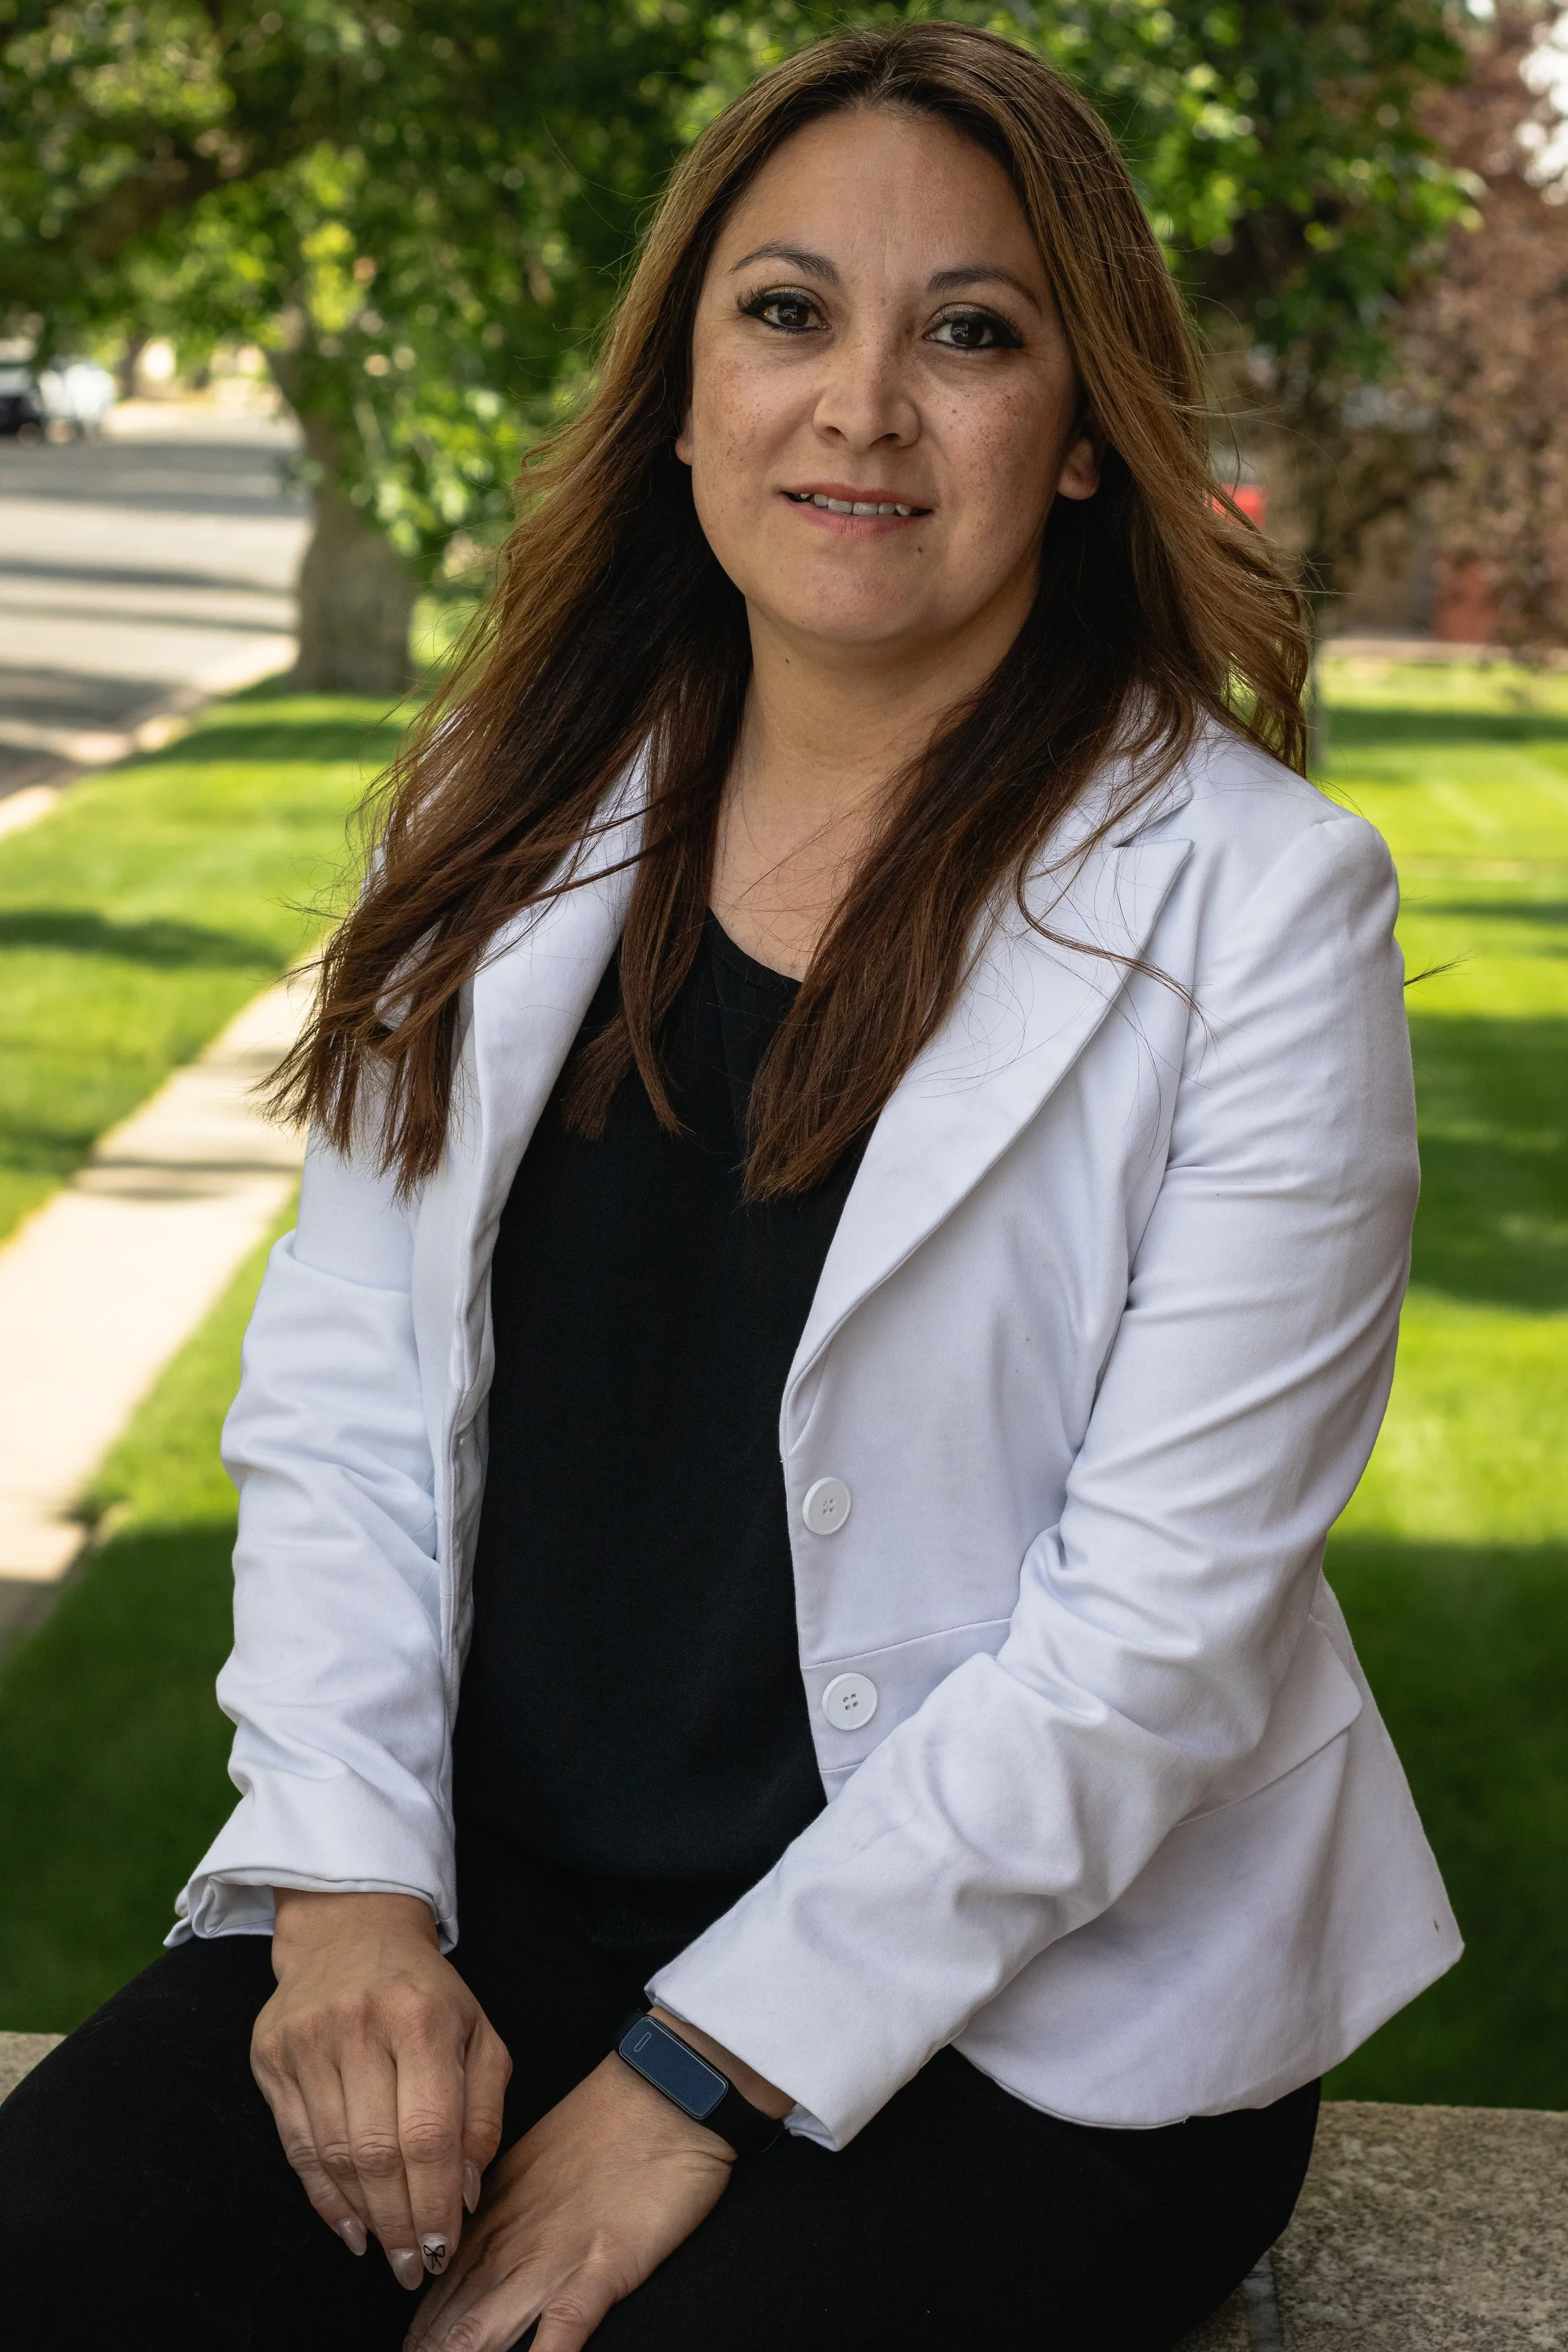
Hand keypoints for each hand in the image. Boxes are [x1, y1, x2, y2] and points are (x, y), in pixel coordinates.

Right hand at [252, 1888, 511, 2290]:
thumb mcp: (478, 2032)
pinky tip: (349, 2227)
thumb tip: (467, 2191)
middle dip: (399, 2222)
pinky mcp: (270, 2055)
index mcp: (422, 2018)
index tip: (443, 2247)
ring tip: (386, 2252)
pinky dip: (323, 2196)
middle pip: (377, 2152)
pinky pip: (296, 2146)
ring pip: (333, 2155)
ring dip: (363, 2217)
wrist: (350, 1928)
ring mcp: (307, 2040)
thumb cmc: (426, 1992)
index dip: (435, 2200)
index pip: (428, 2132)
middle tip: (413, 2266)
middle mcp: (360, 2026)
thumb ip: (483, 2110)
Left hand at [405, 2027, 778, 2351]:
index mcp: (495, 2212)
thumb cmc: (606, 2122)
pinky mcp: (602, 2268)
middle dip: (426, 2348)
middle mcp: (513, 2241)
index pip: (439, 2287)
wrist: (663, 2088)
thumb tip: (465, 2242)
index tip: (406, 2346)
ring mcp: (555, 2257)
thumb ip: (500, 2206)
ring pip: (484, 2327)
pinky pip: (562, 2326)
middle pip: (452, 2319)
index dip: (418, 2328)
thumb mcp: (535, 2162)